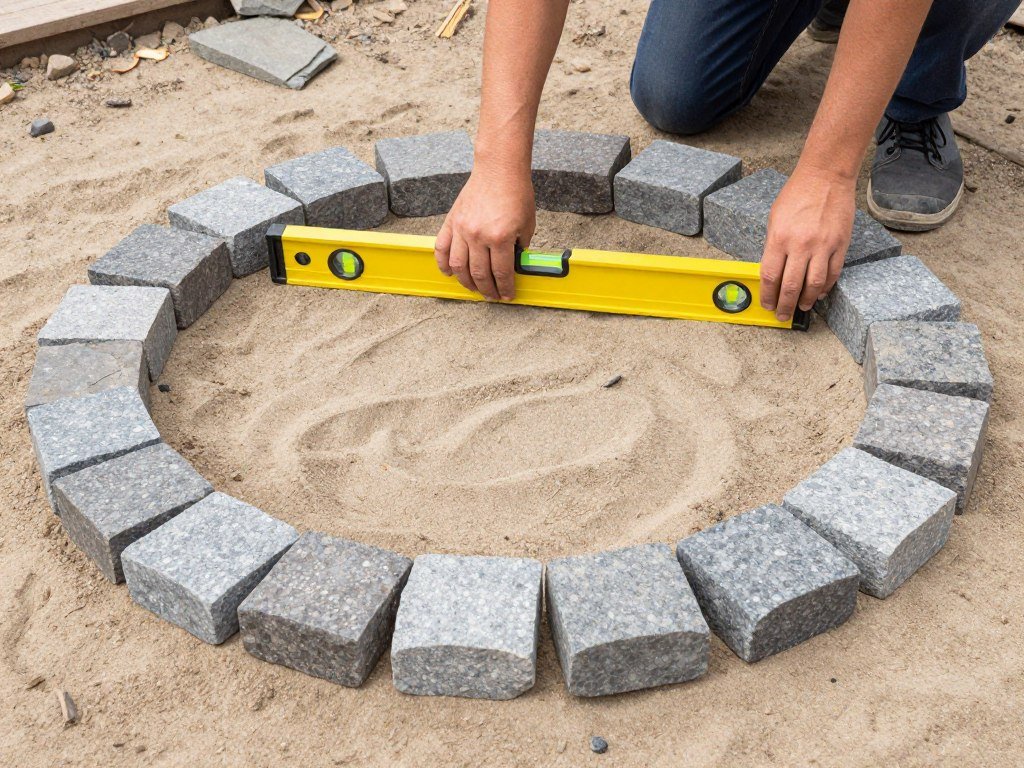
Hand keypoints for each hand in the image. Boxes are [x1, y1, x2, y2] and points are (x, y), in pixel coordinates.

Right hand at [435, 165, 536, 301]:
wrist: (499, 170)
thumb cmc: (516, 193)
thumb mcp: (527, 224)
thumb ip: (519, 247)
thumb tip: (514, 265)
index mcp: (500, 238)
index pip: (501, 273)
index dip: (505, 288)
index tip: (507, 295)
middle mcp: (478, 236)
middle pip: (479, 274)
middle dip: (487, 290)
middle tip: (491, 296)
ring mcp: (462, 230)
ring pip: (458, 266)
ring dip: (466, 282)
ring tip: (473, 288)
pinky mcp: (452, 222)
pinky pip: (441, 248)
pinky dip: (443, 264)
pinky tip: (449, 273)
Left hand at [759, 166, 855, 321]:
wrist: (825, 177)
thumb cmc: (797, 195)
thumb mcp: (774, 219)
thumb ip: (773, 246)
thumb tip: (773, 272)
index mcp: (779, 238)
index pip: (770, 276)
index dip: (768, 295)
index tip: (767, 304)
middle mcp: (800, 244)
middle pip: (791, 286)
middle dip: (785, 305)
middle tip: (783, 315)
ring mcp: (822, 245)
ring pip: (814, 285)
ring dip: (807, 301)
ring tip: (802, 308)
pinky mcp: (840, 244)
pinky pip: (833, 273)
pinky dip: (825, 287)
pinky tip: (819, 293)